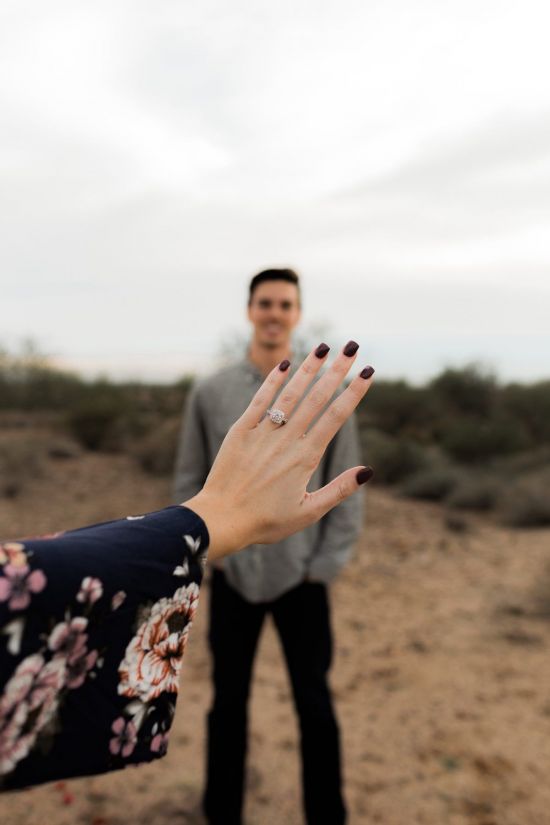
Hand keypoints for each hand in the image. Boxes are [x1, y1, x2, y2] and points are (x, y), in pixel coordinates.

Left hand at [183, 342, 373, 559]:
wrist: (221, 519)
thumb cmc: (266, 521)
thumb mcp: (309, 512)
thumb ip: (339, 489)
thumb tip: (368, 470)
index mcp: (306, 458)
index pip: (336, 417)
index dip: (354, 392)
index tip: (368, 372)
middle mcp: (286, 440)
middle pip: (317, 398)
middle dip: (337, 370)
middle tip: (352, 347)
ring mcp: (262, 433)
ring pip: (290, 394)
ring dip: (308, 369)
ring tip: (323, 347)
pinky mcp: (240, 431)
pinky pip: (259, 401)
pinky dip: (272, 381)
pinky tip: (285, 364)